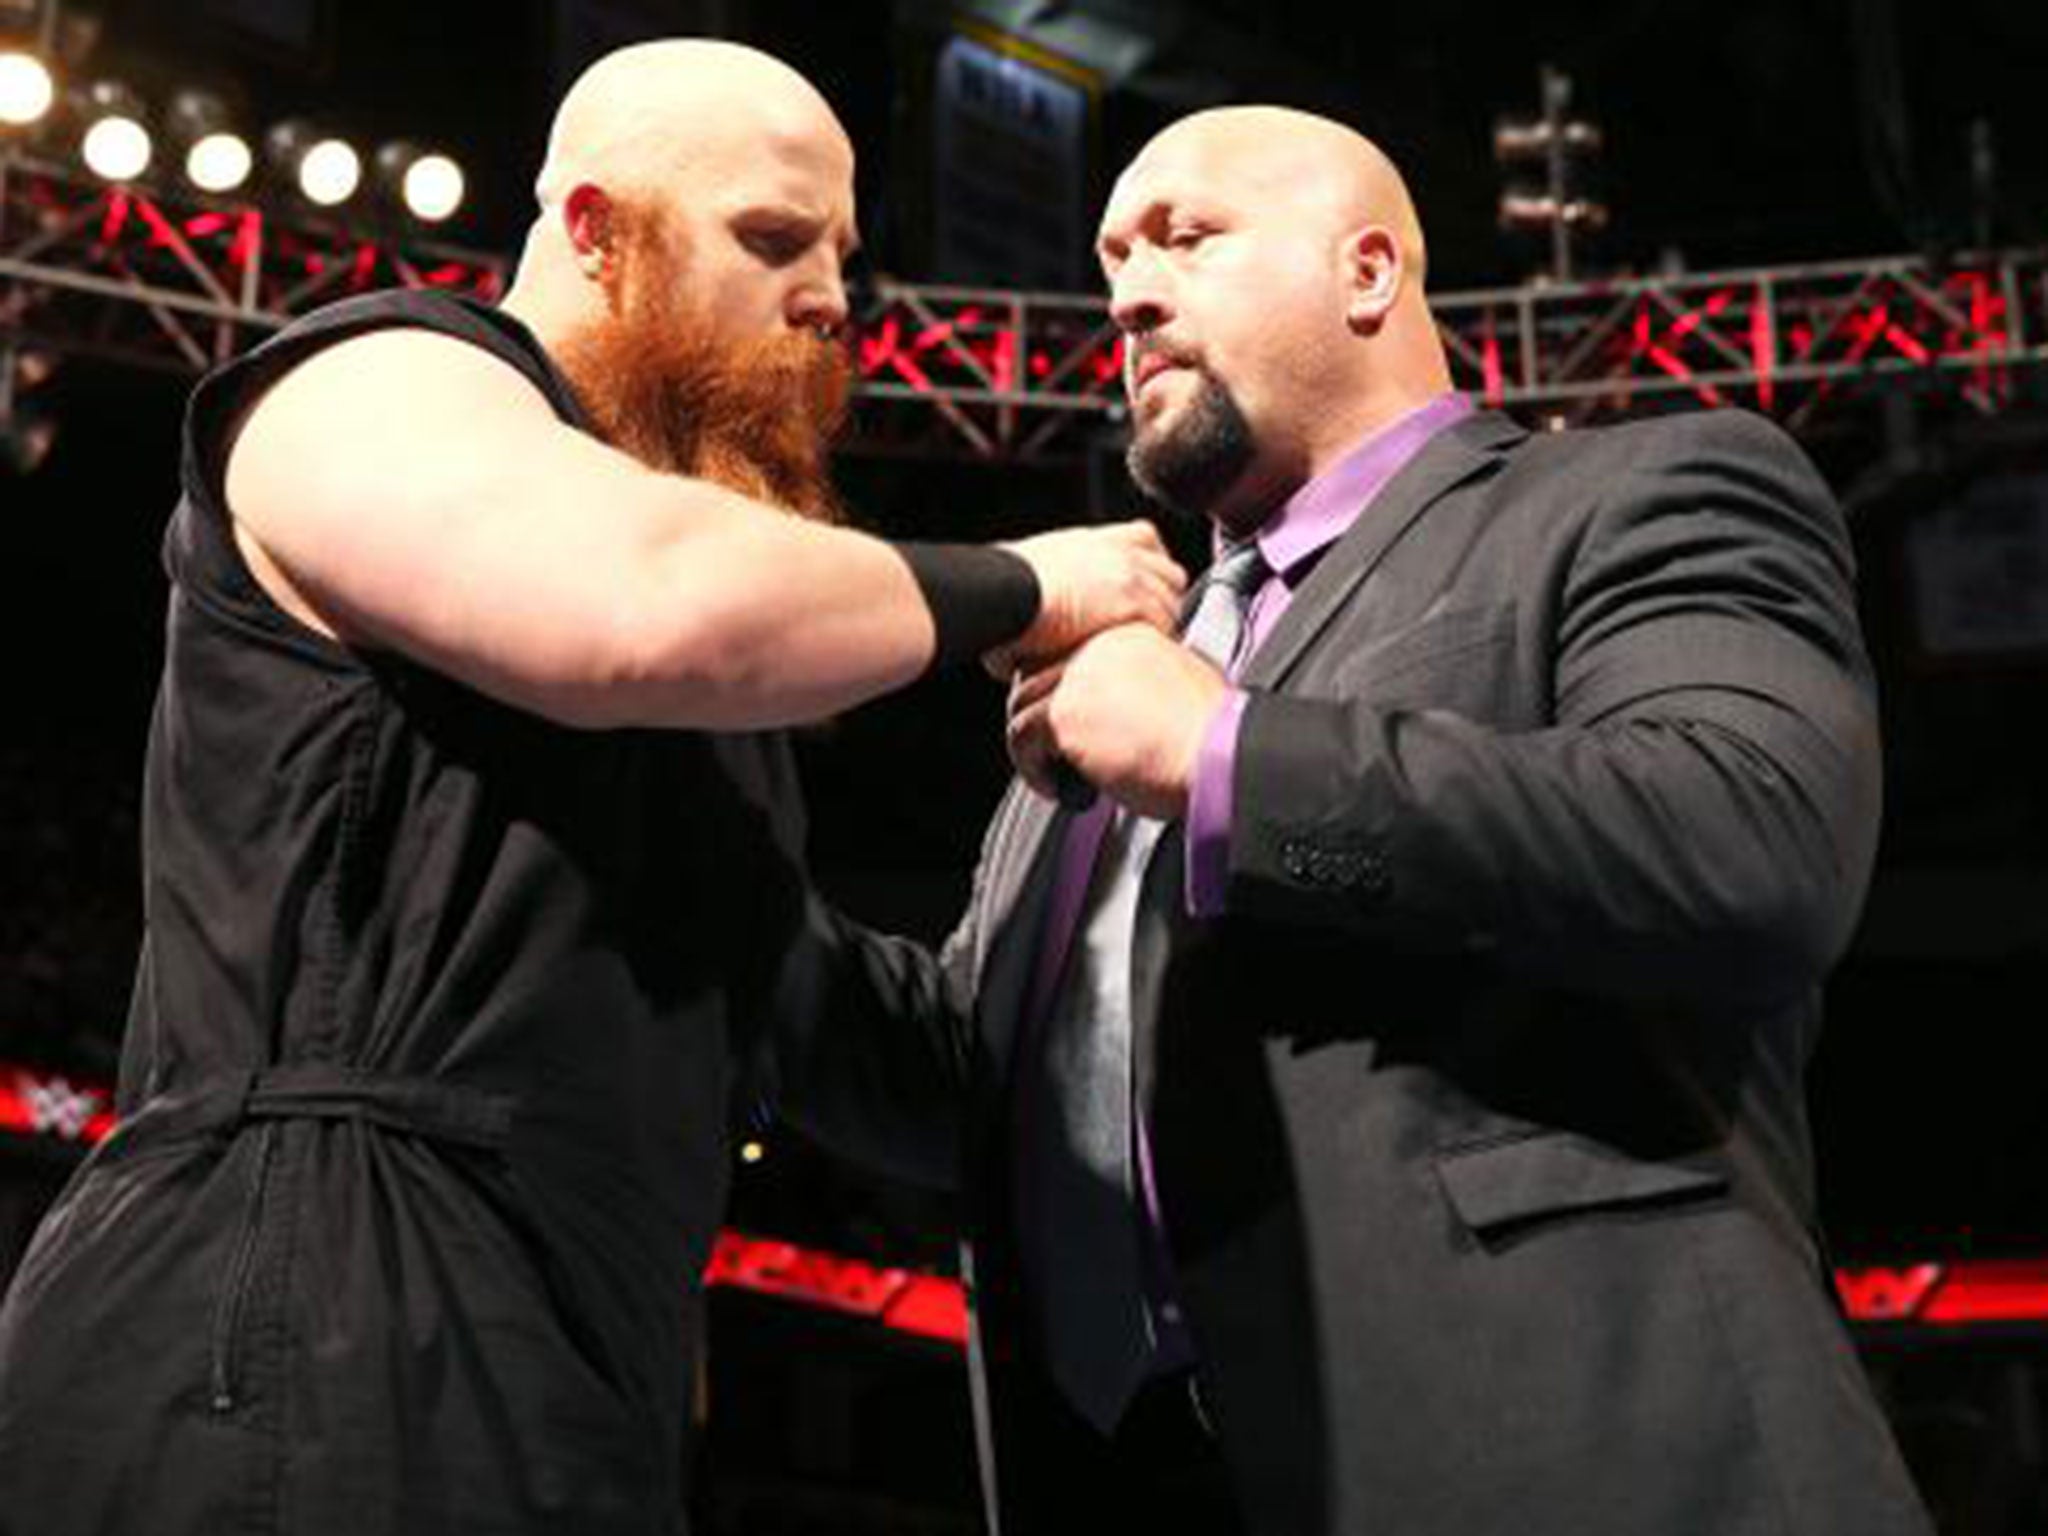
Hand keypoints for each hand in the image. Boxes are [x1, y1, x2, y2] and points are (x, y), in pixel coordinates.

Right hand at [990, 520, 1184, 675]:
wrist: (1007, 592)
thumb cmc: (1000, 592)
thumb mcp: (1022, 578)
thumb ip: (1035, 600)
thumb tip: (1014, 645)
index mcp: (1092, 541)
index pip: (1145, 538)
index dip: (1150, 565)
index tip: (1143, 588)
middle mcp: (1118, 551)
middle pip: (1170, 571)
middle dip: (1164, 598)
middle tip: (1150, 627)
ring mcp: (1130, 574)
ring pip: (1173, 600)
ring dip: (1162, 625)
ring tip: (1146, 650)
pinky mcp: (1134, 601)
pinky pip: (1165, 623)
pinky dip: (1159, 640)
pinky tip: (1143, 657)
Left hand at [1006, 624, 1230, 819]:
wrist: (1219, 755)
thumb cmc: (1213, 736)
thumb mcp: (1180, 689)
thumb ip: (1142, 684)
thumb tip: (1121, 708)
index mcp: (1130, 632)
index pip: (1068, 651)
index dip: (1060, 691)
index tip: (1069, 722)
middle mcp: (1100, 645)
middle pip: (1037, 673)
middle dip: (1038, 715)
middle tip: (1052, 751)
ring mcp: (1079, 675)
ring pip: (1023, 704)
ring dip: (1032, 745)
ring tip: (1054, 772)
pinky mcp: (1066, 711)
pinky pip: (1022, 737)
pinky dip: (1033, 768)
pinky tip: (1058, 786)